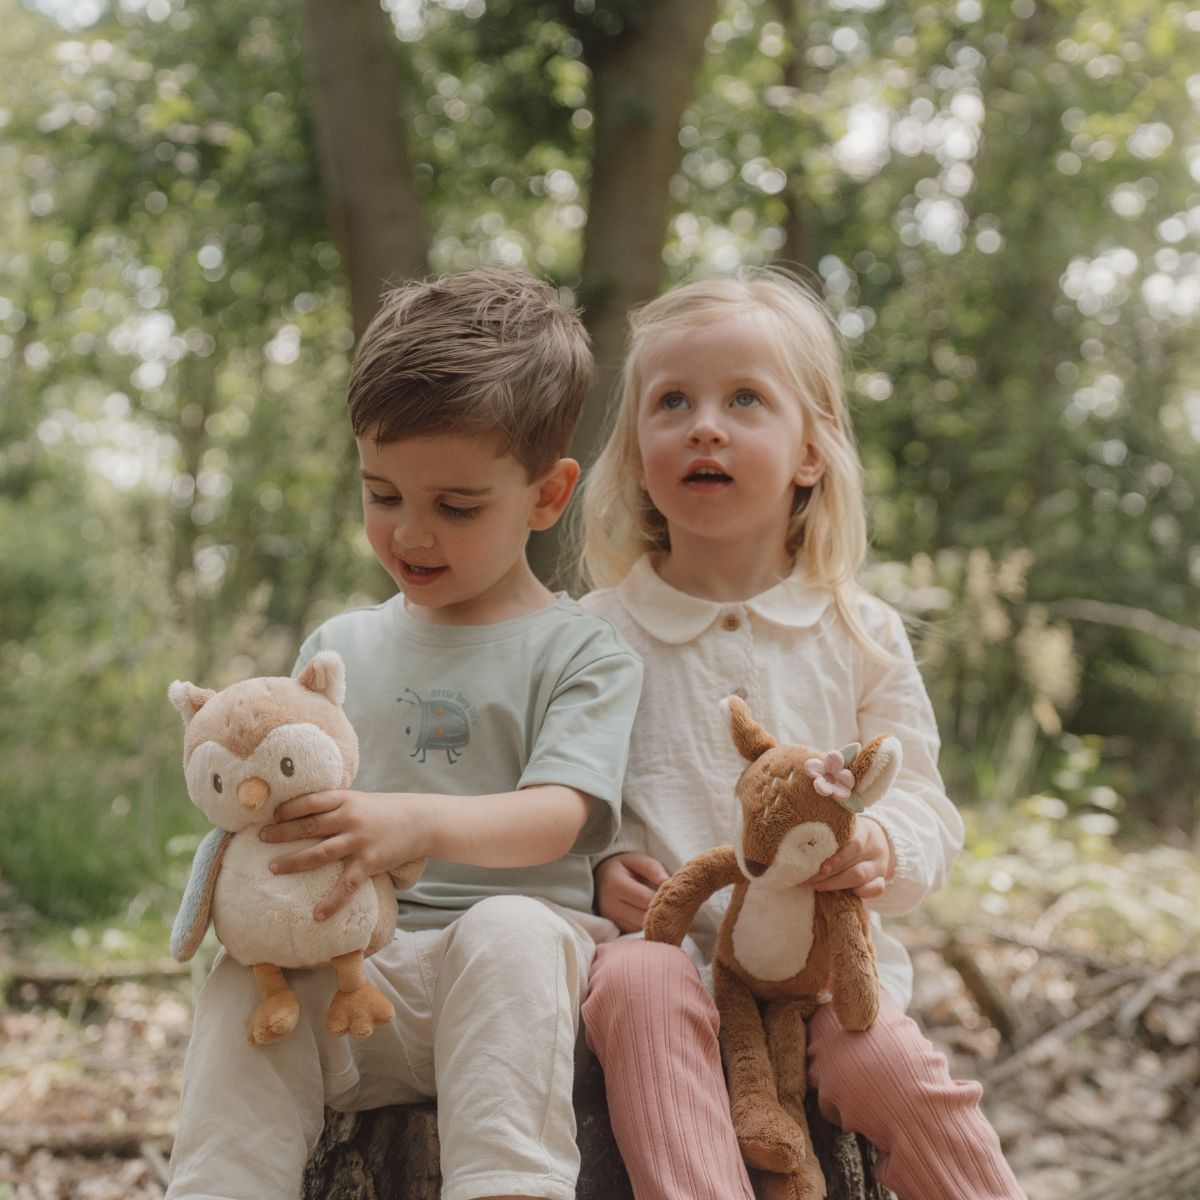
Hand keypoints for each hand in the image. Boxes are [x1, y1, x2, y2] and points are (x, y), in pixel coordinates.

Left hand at [259, 789, 430, 921]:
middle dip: (282, 832)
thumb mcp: (361, 801)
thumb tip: (304, 814)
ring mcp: (359, 840)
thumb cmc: (387, 811)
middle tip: (260, 838)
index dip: (288, 808)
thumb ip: (336, 806)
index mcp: (346, 799)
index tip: (270, 815)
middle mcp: (350, 818)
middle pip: (309, 825)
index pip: (311, 801)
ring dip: (293, 861)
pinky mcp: (370, 862)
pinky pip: (346, 885)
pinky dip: (331, 901)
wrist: (422, 820)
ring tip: (272, 868)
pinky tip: (317, 915)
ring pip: (320, 853)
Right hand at [596, 852, 669, 931]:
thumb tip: (666, 882)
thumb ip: (652, 868)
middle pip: (644, 917)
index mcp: (615, 885)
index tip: (671, 892)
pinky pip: (637, 930)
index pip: (646, 899)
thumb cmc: (622, 868)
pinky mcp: (616, 928)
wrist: (600, 878)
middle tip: (669, 901)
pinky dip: (646, 923)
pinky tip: (648, 912)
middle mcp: (610, 906)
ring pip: (642, 926)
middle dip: (659, 910)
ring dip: (653, 918)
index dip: (661, 897)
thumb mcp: (635, 860)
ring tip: (658, 905)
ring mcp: (612, 920)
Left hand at [807, 817, 894, 898]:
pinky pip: (874, 890)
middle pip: (853, 863)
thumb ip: (828, 832)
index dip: (835, 856)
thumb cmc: (850, 834)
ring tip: (816, 885)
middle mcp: (874, 849)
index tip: (815, 863)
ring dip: (835, 884)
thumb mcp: (843, 828)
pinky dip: (856, 893)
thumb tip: (798, 838)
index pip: (854, 843)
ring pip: (859, 878)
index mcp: (865, 831)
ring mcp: (879, 867)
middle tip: (806, 878)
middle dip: (827, 873)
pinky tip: (839, 893)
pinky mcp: (880, 881)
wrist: (877, 840)